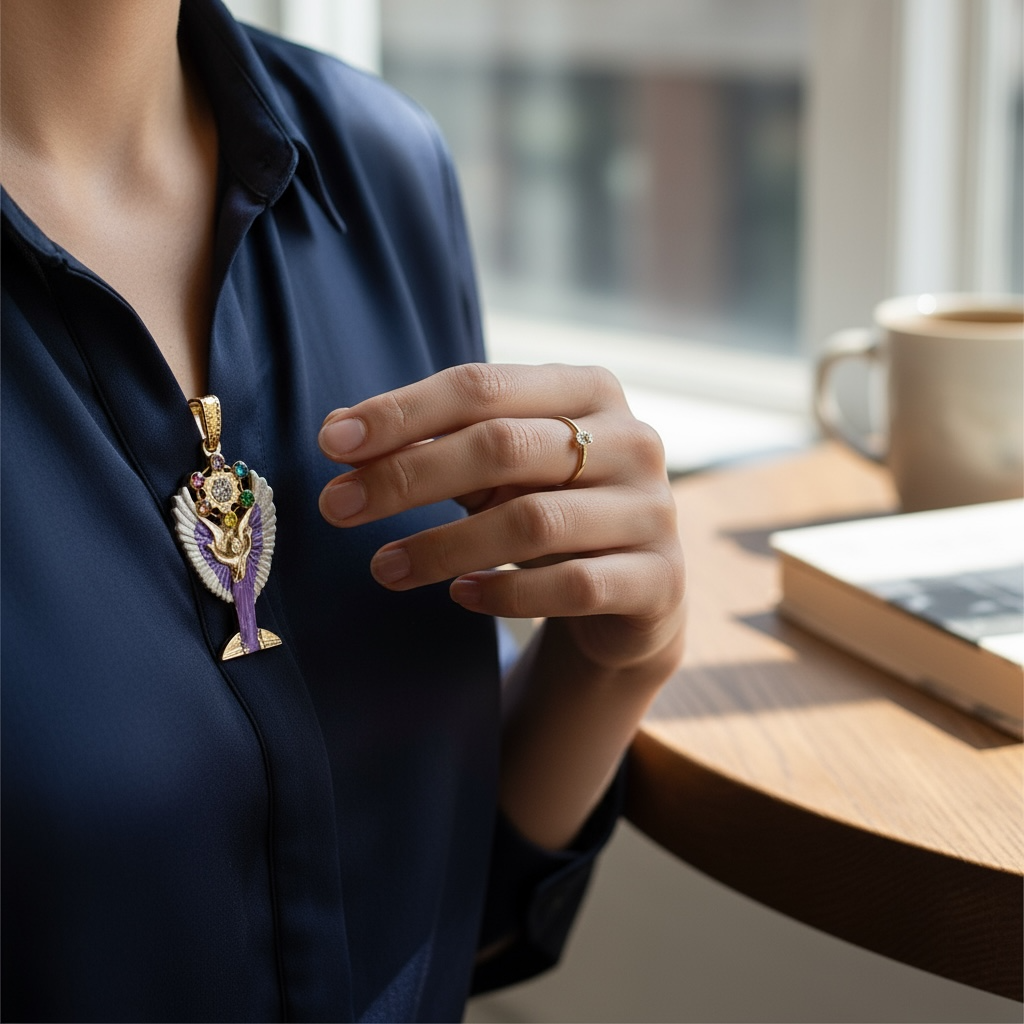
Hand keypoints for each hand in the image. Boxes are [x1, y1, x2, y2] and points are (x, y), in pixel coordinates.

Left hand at [317, 363, 684, 672]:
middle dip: (408, 476)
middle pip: (502, 446)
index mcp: (588, 390)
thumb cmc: (552, 507)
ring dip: (443, 546)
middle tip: (336, 507)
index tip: (332, 443)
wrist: (633, 589)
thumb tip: (338, 432)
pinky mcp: (659, 578)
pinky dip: (507, 595)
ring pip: (532, 522)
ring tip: (382, 567)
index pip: (482, 386)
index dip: (402, 412)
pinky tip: (460, 597)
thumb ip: (437, 443)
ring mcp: (652, 510)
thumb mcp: (501, 468)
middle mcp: (632, 439)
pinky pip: (573, 586)